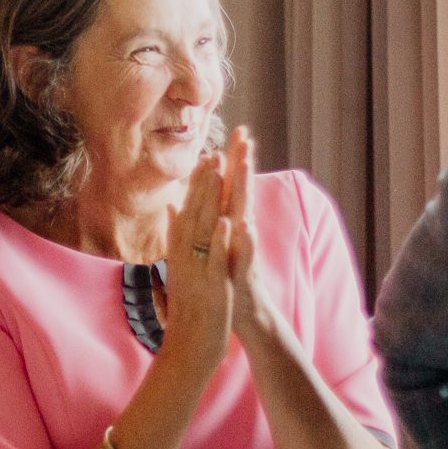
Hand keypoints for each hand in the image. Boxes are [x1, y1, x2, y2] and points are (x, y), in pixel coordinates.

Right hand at [155, 153, 234, 382]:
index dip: (198, 185)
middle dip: (204, 184)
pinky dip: (222, 242)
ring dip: (210, 201)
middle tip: (213, 152)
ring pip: (203, 230)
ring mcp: (198, 271)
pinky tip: (229, 222)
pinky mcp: (212, 288)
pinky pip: (216, 261)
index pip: (189, 212)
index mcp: (181, 253)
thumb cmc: (188, 309)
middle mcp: (186, 258)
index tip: (206, 157)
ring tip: (219, 175)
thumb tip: (172, 208)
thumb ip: (176, 236)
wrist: (187, 348)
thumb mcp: (181, 268)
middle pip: (194, 214)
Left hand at [219, 127, 283, 347]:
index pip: (230, 188)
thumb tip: (201, 200)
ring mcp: (244, 252)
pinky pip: (246, 254)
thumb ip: (211, 224)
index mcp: (230, 227)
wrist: (245, 317)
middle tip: (246, 134)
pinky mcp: (245, 273)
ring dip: (245, 191)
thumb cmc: (229, 283)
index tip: (234, 131)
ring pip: (245, 215)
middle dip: (243, 163)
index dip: (231, 160)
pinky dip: (246, 240)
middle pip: (241, 192)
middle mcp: (240, 234)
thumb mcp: (217, 250)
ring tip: (246, 165)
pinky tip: (245, 224)